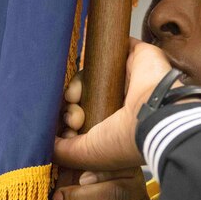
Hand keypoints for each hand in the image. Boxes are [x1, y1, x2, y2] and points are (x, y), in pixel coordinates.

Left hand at [52, 37, 172, 170]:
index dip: (69, 120)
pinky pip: (107, 45)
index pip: (85, 117)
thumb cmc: (126, 141)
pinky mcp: (135, 54)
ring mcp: (128, 78)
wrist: (155, 118)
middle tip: (73, 118)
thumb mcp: (88, 155)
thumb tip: (46, 145)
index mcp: (115, 126)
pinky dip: (90, 49)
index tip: (69, 129)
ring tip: (73, 99)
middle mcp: (122, 102)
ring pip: (89, 73)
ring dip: (75, 86)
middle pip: (84, 96)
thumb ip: (64, 151)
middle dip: (70, 107)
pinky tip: (81, 63)